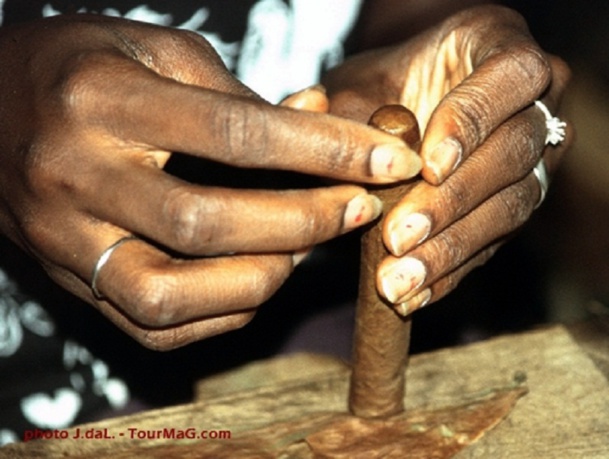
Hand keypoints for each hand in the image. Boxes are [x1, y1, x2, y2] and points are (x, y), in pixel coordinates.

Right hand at [0, 15, 420, 348]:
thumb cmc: (76, 68)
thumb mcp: (153, 52)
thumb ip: (234, 94)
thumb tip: (316, 130)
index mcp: (101, 101)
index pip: (236, 135)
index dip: (325, 151)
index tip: (389, 159)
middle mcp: (75, 177)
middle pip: (208, 225)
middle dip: (306, 223)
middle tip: (360, 207)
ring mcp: (65, 241)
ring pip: (172, 296)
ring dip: (262, 278)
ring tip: (306, 246)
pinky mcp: (68, 283)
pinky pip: (152, 328)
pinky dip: (222, 314)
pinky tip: (257, 280)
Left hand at [323, 5, 571, 311]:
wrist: (399, 106)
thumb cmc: (377, 86)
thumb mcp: (355, 85)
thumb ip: (346, 111)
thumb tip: (324, 144)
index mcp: (498, 46)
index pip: (511, 78)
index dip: (473, 123)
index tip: (429, 166)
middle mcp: (533, 103)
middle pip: (514, 153)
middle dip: (452, 202)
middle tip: (398, 238)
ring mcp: (533, 159)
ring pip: (511, 206)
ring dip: (451, 249)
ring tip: (400, 281)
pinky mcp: (513, 205)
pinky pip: (495, 242)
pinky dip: (452, 271)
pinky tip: (416, 295)